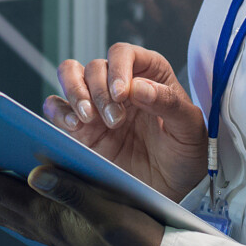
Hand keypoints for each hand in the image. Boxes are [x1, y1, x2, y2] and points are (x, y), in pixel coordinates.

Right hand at [43, 42, 207, 198]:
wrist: (171, 191)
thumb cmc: (184, 155)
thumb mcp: (189, 129)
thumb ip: (169, 103)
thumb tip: (138, 86)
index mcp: (149, 75)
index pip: (124, 54)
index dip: (119, 68)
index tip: (122, 93)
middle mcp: (119, 86)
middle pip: (95, 66)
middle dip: (100, 91)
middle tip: (115, 120)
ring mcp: (97, 106)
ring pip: (70, 75)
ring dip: (74, 92)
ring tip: (87, 118)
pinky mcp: (79, 129)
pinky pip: (56, 107)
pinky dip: (58, 111)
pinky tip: (72, 126)